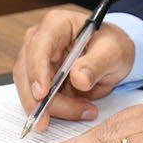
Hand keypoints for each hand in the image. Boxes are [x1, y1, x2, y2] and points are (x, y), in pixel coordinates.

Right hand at [12, 6, 134, 130]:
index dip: (37, 70)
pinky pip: (37, 98)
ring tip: (83, 111)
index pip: (40, 46)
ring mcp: (35, 59)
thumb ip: (97, 64)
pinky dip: (54, 109)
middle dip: (41, 99)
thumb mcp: (114, 52)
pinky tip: (75, 111)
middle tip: (54, 119)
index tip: (43, 93)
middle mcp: (40, 39)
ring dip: (52, 106)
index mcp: (57, 24)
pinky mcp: (37, 78)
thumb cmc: (112, 46)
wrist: (112, 56)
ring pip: (29, 89)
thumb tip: (78, 79)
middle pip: (28, 71)